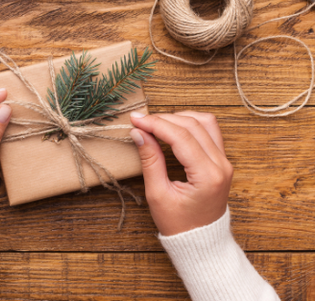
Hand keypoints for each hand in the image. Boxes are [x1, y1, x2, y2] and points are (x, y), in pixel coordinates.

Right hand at [130, 111, 232, 235]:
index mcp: (207, 176)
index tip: (136, 120)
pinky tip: (173, 127)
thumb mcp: (158, 194)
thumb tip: (139, 133)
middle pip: (193, 125)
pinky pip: (210, 130)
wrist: (201, 242)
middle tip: (140, 121)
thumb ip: (150, 160)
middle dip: (163, 119)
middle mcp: (221, 165)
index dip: (156, 124)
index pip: (180, 137)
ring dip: (179, 117)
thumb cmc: (179, 224)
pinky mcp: (222, 160)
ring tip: (156, 123)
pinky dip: (190, 123)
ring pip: (205, 122)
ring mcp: (225, 161)